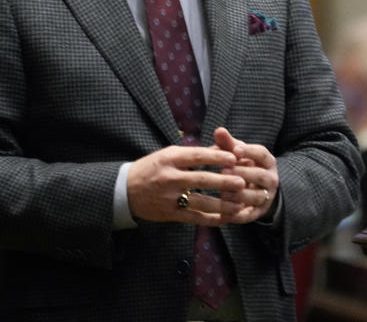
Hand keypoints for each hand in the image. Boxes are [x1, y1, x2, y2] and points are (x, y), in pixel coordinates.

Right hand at [125, 145, 245, 224]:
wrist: (124, 190)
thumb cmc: (152, 168)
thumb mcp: (169, 155)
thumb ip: (196, 154)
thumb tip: (224, 147)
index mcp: (170, 158)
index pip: (196, 156)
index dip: (216, 157)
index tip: (234, 158)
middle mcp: (170, 177)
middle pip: (201, 179)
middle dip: (223, 181)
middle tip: (242, 182)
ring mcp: (169, 197)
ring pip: (199, 201)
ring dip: (221, 204)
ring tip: (239, 205)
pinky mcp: (169, 214)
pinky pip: (193, 217)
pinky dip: (209, 219)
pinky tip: (224, 220)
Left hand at [213, 127, 278, 223]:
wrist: (257, 189)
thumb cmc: (243, 165)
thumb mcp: (238, 154)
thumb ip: (229, 143)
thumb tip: (219, 130)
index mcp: (267, 161)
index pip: (262, 154)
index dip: (249, 152)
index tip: (236, 150)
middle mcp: (271, 179)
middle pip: (260, 176)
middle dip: (243, 173)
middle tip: (225, 170)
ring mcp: (266, 196)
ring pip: (256, 197)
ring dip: (240, 195)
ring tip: (223, 193)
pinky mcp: (258, 213)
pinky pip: (249, 216)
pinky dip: (237, 216)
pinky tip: (222, 215)